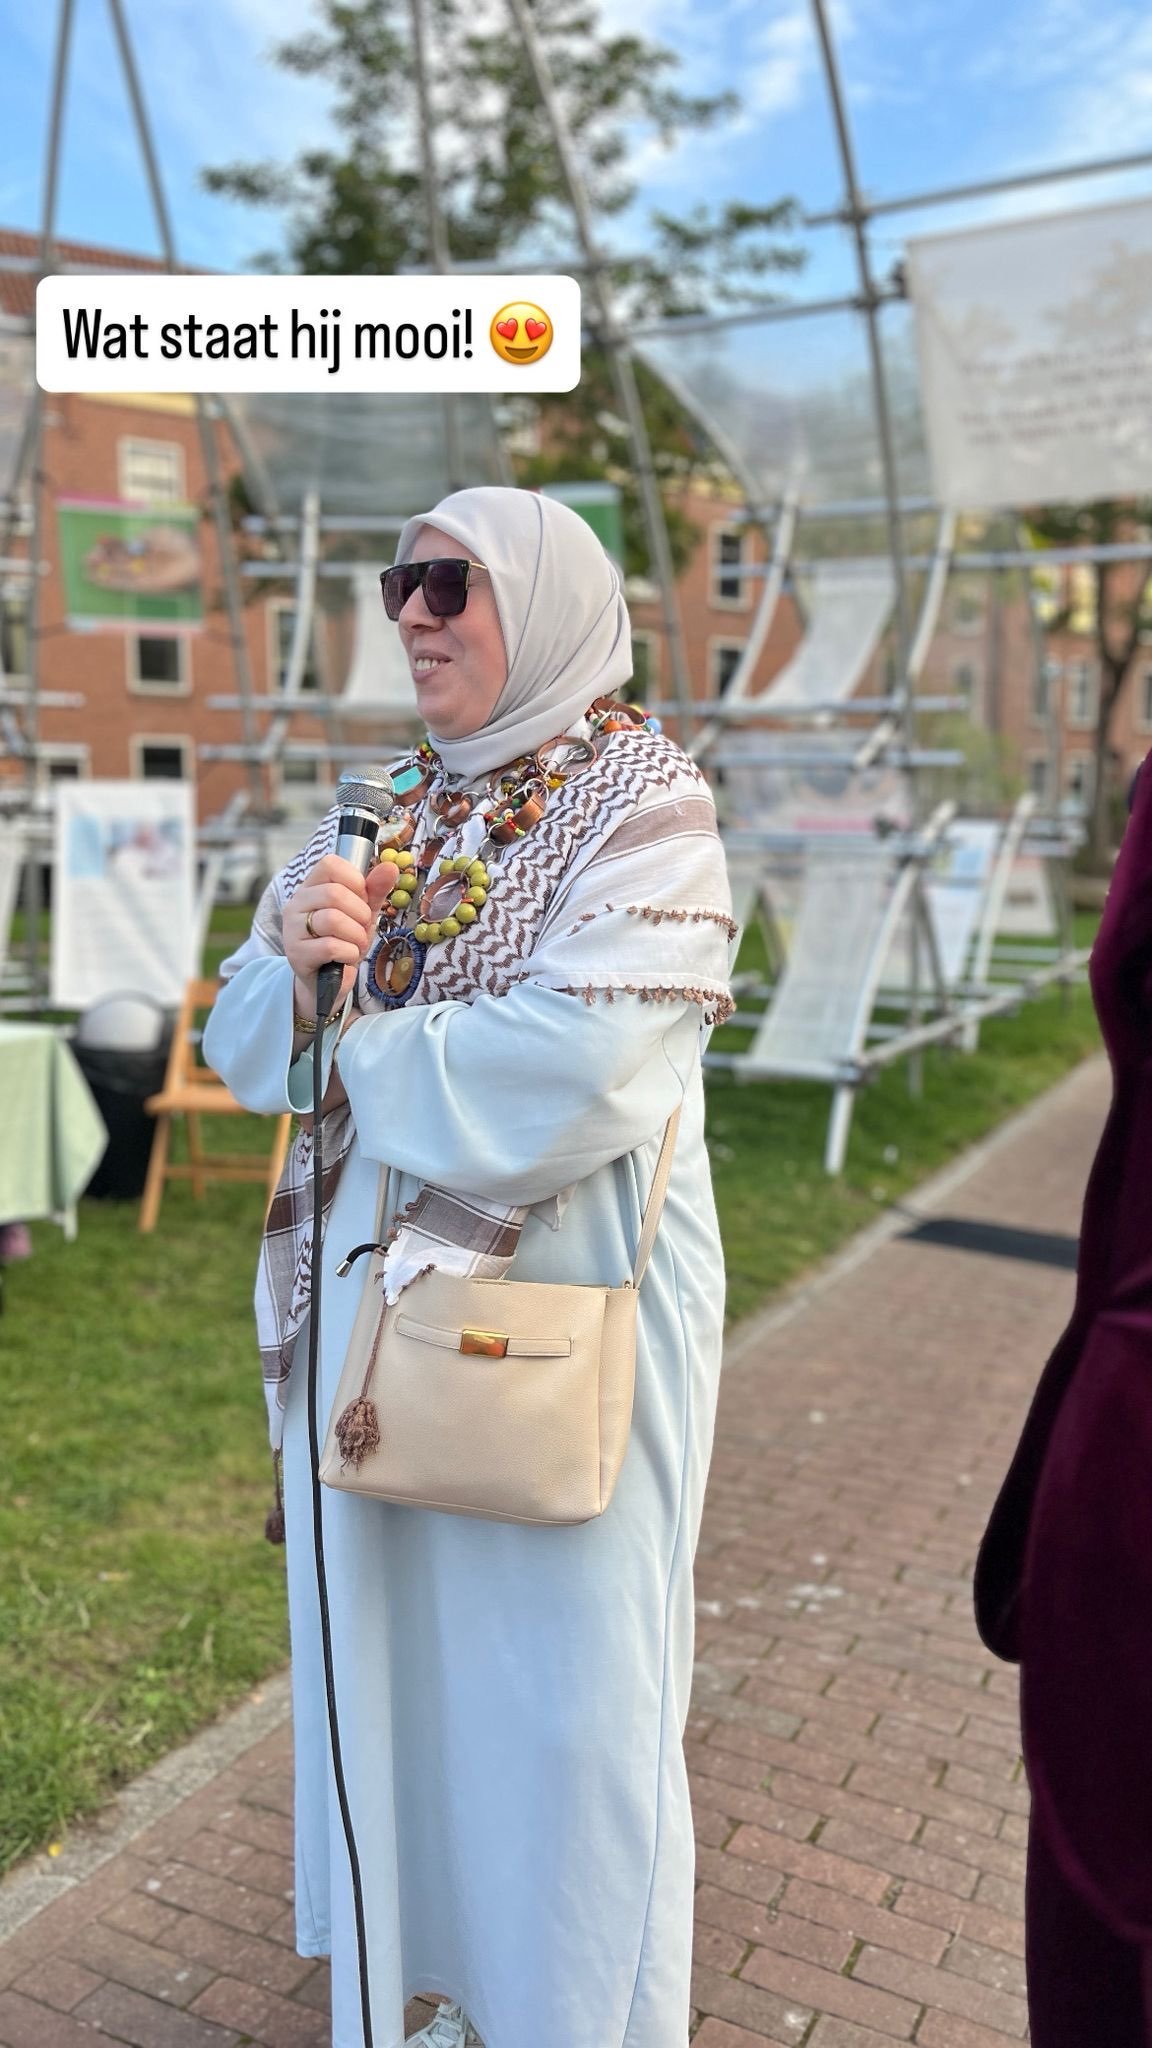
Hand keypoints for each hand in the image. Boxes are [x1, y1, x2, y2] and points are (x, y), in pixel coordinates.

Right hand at [286, 852, 399, 1016]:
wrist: (328, 982)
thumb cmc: (343, 941)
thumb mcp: (362, 913)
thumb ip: (374, 890)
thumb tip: (390, 867)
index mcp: (311, 888)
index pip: (329, 864)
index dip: (355, 880)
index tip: (362, 899)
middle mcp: (296, 904)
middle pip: (334, 893)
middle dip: (360, 913)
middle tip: (362, 928)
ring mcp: (292, 929)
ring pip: (332, 919)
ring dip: (356, 935)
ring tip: (355, 944)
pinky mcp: (296, 954)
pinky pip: (330, 946)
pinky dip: (349, 953)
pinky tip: (347, 957)